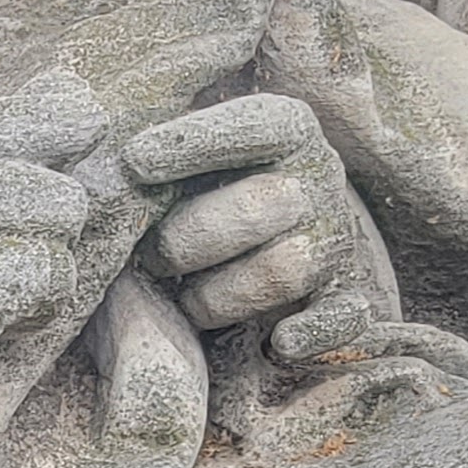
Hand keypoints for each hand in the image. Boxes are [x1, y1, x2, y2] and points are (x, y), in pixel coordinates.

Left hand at [122, 93, 373, 360]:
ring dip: (223, 295)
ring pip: (287, 268)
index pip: (250, 125)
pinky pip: (346, 318)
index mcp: (289, 127)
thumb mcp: (195, 151)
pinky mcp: (351, 296)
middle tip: (148, 259)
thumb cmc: (211, 186)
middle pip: (260, 206)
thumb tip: (116, 160)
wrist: (286, 232)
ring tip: (185, 304)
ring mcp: (337, 236)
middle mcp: (320, 177)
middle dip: (189, 239)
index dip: (192, 144)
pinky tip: (278, 342)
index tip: (133, 161)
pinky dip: (313, 333)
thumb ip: (159, 143)